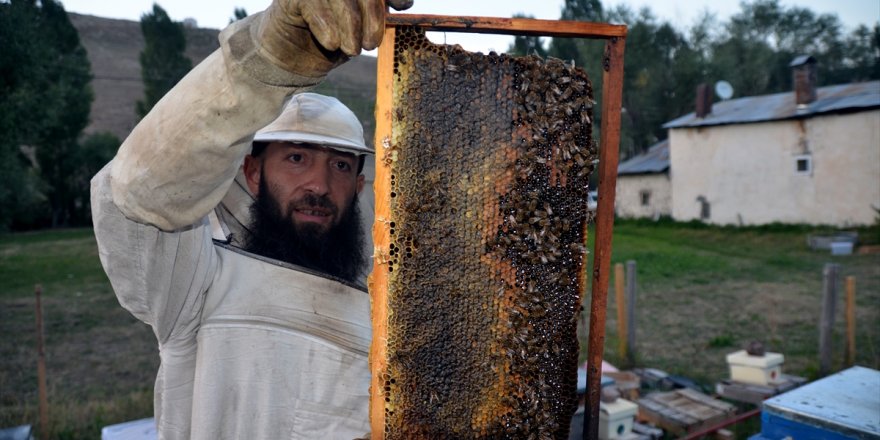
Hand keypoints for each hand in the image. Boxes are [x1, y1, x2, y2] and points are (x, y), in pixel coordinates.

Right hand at [260, 0, 413, 76]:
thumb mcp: (360, 31)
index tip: (403, 6)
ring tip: (352, 50)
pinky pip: (312, 4)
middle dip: (373, 15)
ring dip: (350, 24)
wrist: (291, 58)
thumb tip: (405, 3)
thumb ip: (379, 15)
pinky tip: (331, 43)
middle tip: (371, 44)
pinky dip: (325, 25)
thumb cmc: (330, 41)